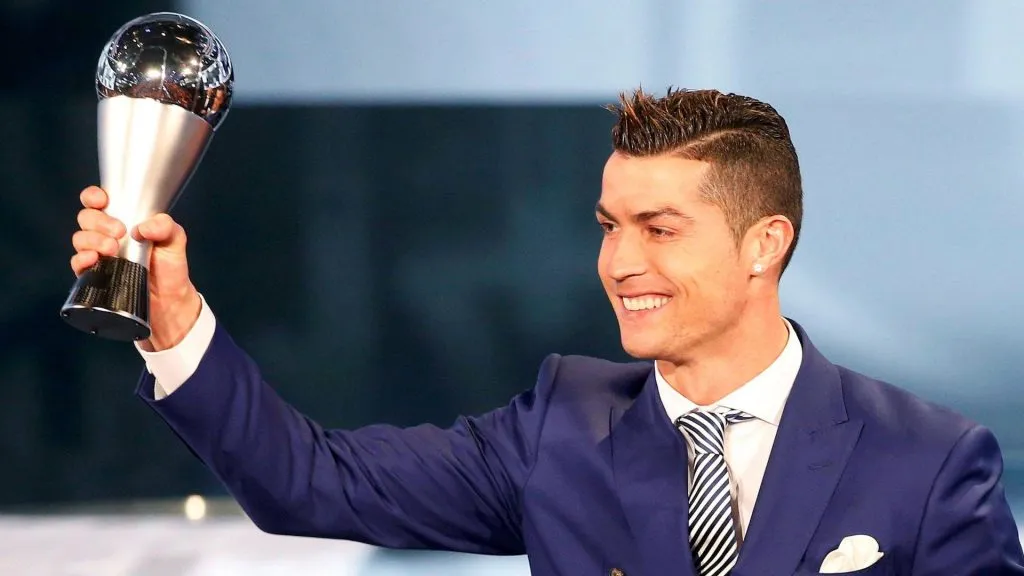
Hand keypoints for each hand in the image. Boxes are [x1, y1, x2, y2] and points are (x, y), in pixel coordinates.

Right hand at [71, 186, 201, 350]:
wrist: (170, 300)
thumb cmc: (170, 266)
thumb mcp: (175, 240)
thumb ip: (165, 226)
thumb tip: (143, 227)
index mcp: (123, 219)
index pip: (98, 201)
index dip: (94, 196)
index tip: (103, 200)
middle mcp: (107, 235)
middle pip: (86, 218)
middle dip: (99, 221)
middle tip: (119, 232)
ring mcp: (99, 255)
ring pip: (80, 239)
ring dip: (93, 240)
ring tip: (113, 249)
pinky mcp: (94, 276)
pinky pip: (77, 264)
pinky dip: (82, 259)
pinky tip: (95, 259)